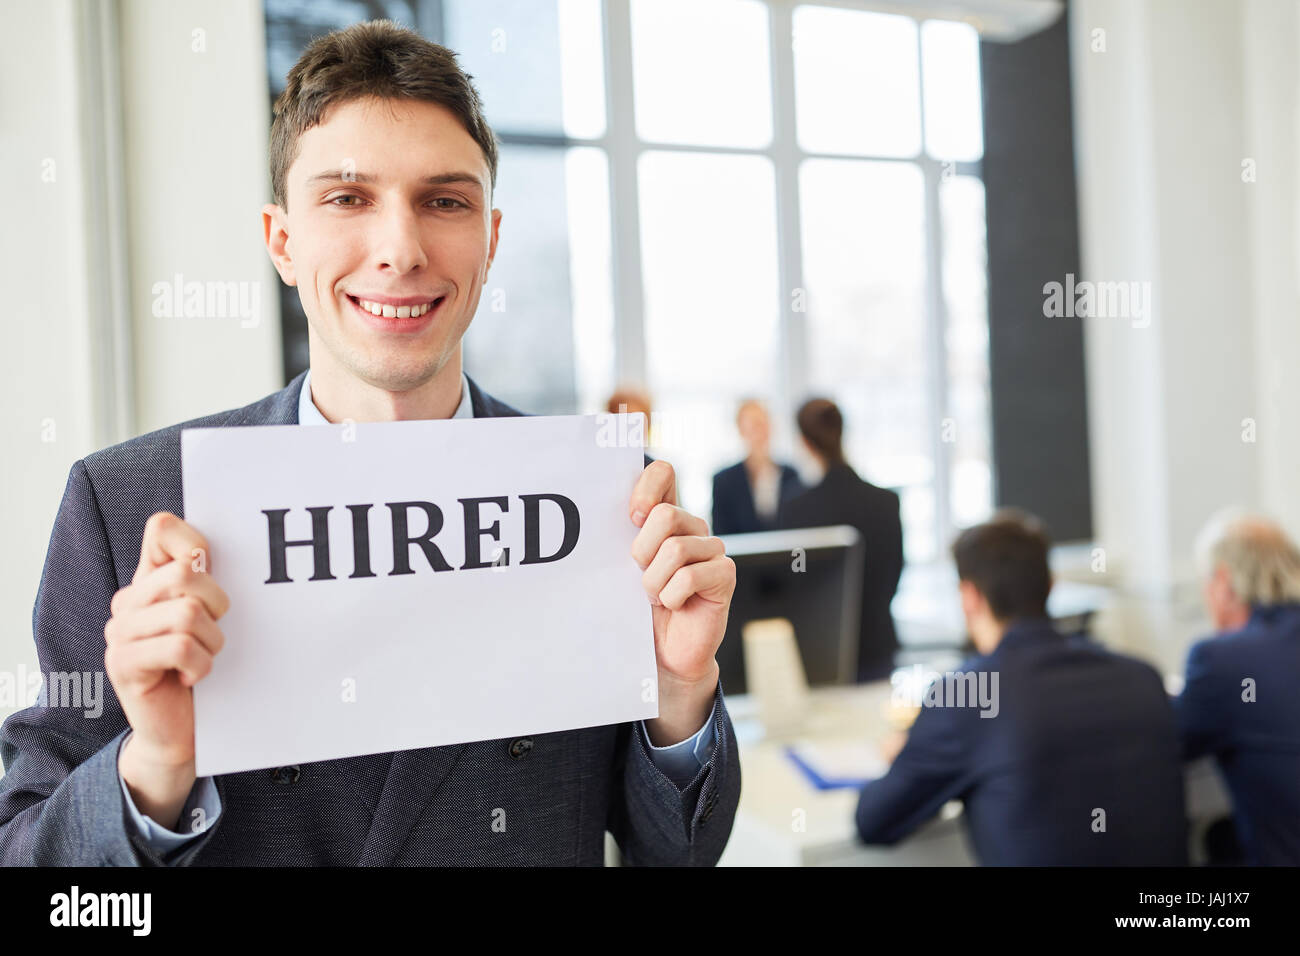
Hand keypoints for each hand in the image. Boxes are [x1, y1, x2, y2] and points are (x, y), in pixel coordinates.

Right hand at [105, 512, 228, 828]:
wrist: (182, 731)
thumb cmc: (202, 667)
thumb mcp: (209, 618)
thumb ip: (206, 581)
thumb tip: (219, 548)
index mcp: (149, 581)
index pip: (162, 529)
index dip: (195, 542)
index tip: (211, 570)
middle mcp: (128, 601)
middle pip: (184, 573)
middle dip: (217, 604)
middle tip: (213, 631)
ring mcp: (120, 632)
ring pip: (187, 613)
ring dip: (211, 642)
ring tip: (202, 658)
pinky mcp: (123, 664)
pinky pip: (180, 647)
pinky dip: (201, 665)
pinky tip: (191, 677)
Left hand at [629, 461, 735, 745]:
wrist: (662, 653)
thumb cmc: (638, 608)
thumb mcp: (623, 567)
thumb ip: (622, 536)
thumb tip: (610, 513)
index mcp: (666, 515)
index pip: (663, 472)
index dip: (646, 487)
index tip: (630, 517)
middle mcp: (693, 525)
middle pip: (665, 514)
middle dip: (642, 553)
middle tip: (641, 578)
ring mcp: (713, 548)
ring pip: (675, 548)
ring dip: (654, 582)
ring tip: (656, 597)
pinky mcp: (725, 574)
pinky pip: (690, 575)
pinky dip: (672, 596)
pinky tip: (675, 606)